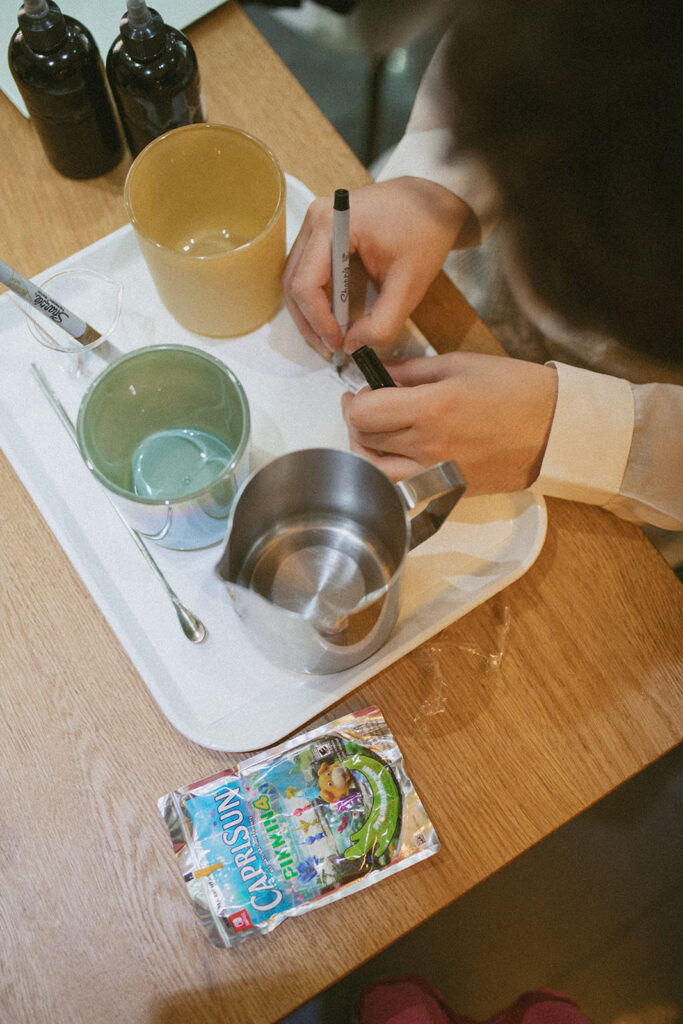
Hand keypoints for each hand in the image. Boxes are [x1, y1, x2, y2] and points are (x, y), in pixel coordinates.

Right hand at [282, 177, 471, 360]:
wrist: (434, 203)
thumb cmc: (426, 234)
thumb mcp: (410, 285)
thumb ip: (383, 323)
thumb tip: (352, 346)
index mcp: (333, 224)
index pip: (305, 284)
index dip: (318, 322)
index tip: (338, 345)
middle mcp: (315, 219)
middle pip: (292, 284)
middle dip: (309, 323)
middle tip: (331, 349)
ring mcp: (315, 223)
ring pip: (294, 280)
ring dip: (308, 314)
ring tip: (331, 338)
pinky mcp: (320, 232)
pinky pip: (305, 272)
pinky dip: (314, 300)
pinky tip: (332, 319)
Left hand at [340, 353, 557, 494]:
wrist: (554, 429)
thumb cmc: (514, 389)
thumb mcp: (459, 365)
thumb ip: (411, 371)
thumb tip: (377, 373)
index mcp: (430, 409)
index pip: (364, 413)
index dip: (355, 400)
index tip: (360, 392)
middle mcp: (428, 446)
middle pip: (364, 440)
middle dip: (358, 421)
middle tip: (370, 406)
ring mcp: (436, 474)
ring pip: (375, 471)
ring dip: (366, 450)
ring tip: (377, 433)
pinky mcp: (447, 491)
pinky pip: (401, 488)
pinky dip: (387, 473)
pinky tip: (395, 456)